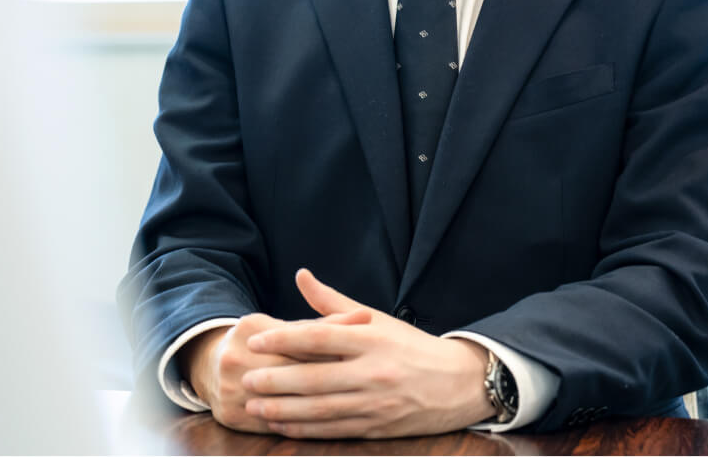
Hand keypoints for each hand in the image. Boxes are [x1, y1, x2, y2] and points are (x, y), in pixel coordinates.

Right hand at [179, 309, 373, 433]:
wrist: (209, 364)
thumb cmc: (259, 342)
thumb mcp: (283, 327)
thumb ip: (324, 324)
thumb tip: (365, 317)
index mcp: (250, 328)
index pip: (301, 339)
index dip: (338, 343)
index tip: (370, 348)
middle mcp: (236, 357)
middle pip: (293, 372)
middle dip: (334, 377)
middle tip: (371, 384)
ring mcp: (230, 388)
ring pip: (283, 402)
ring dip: (320, 408)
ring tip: (355, 409)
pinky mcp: (230, 415)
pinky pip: (271, 425)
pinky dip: (298, 427)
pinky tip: (324, 428)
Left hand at [239, 268, 494, 437]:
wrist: (462, 383)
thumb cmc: (411, 346)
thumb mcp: (376, 320)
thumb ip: (333, 303)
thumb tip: (300, 276)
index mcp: (370, 340)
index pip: (319, 338)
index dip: (283, 339)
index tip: (255, 340)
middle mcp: (373, 372)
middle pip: (315, 378)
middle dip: (275, 381)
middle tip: (245, 379)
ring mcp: (376, 403)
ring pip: (321, 410)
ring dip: (284, 410)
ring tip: (254, 406)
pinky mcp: (380, 428)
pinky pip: (336, 430)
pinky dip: (306, 430)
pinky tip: (282, 425)